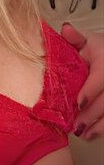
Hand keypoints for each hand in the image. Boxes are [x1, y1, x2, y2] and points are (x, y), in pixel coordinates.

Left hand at [61, 22, 103, 139]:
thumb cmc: (100, 51)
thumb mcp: (89, 42)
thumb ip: (75, 39)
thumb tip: (66, 30)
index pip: (102, 77)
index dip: (91, 90)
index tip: (79, 102)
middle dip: (91, 113)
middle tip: (75, 125)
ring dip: (98, 125)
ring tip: (81, 133)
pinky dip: (102, 128)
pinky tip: (90, 134)